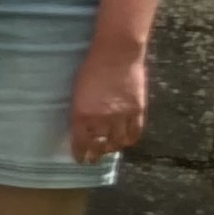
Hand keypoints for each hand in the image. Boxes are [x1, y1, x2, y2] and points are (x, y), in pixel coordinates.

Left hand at [70, 42, 147, 163]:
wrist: (116, 55)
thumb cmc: (91, 68)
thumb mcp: (76, 92)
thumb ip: (80, 111)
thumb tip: (82, 128)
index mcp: (81, 114)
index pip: (81, 142)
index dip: (81, 154)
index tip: (80, 159)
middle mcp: (101, 119)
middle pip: (100, 145)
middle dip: (95, 155)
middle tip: (93, 159)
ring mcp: (121, 116)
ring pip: (118, 142)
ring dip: (112, 148)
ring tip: (109, 149)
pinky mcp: (137, 111)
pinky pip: (135, 133)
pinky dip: (129, 140)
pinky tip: (125, 141)